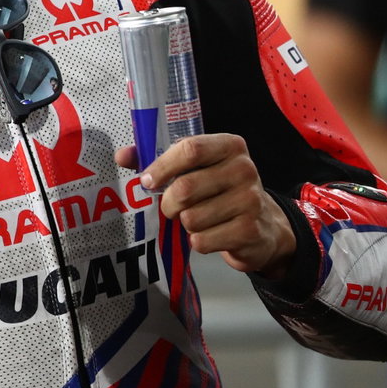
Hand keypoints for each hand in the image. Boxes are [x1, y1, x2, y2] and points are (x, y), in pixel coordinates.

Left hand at [116, 133, 295, 276]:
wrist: (263, 226)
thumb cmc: (219, 191)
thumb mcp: (197, 168)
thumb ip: (159, 158)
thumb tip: (123, 156)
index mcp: (230, 146)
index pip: (190, 149)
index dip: (162, 166)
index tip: (147, 181)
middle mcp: (244, 170)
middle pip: (185, 188)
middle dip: (168, 203)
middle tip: (171, 207)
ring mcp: (251, 201)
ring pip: (191, 218)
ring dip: (185, 223)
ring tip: (197, 218)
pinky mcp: (250, 231)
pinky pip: (202, 240)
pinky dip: (198, 241)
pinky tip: (211, 233)